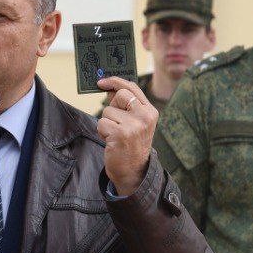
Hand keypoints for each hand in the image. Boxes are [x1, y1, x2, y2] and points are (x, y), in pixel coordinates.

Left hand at [96, 76, 157, 195]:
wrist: (133, 171)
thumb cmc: (131, 145)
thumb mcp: (134, 122)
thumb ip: (124, 105)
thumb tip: (110, 88)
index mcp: (150, 111)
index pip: (132, 87)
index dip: (115, 81)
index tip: (101, 81)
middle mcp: (145, 116)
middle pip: (119, 96)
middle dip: (111, 108)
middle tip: (116, 123)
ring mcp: (134, 125)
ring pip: (107, 112)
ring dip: (106, 124)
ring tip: (116, 136)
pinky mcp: (120, 134)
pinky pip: (102, 124)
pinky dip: (103, 133)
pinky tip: (111, 142)